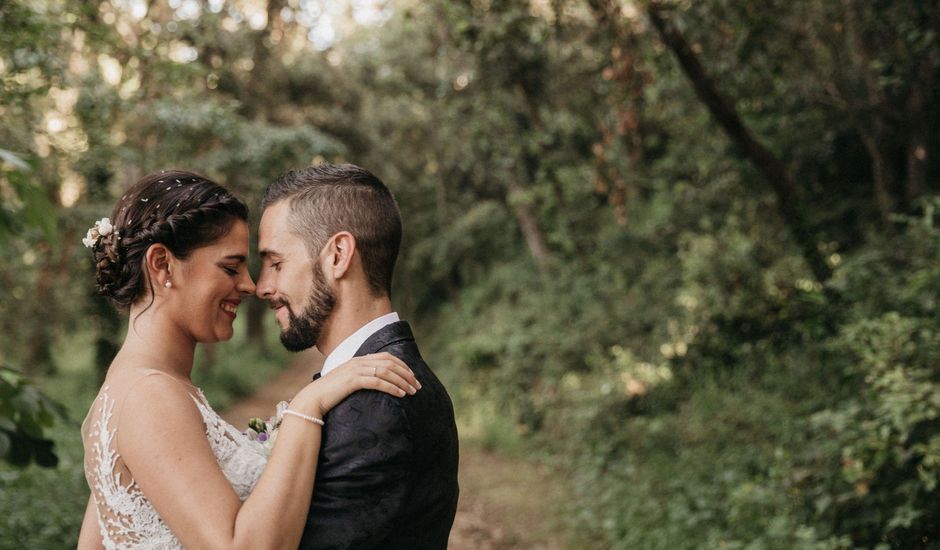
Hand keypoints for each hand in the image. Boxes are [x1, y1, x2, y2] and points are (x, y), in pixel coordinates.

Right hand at [293, 353, 420, 417]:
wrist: (313, 399)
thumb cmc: (330, 394)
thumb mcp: (348, 382)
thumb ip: (361, 378)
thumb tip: (376, 382)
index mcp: (359, 359)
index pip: (387, 357)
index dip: (403, 366)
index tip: (413, 376)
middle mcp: (359, 361)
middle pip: (390, 363)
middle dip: (407, 374)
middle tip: (418, 386)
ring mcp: (356, 369)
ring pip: (387, 371)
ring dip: (403, 381)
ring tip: (412, 391)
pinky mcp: (353, 380)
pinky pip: (378, 381)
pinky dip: (392, 387)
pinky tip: (400, 394)